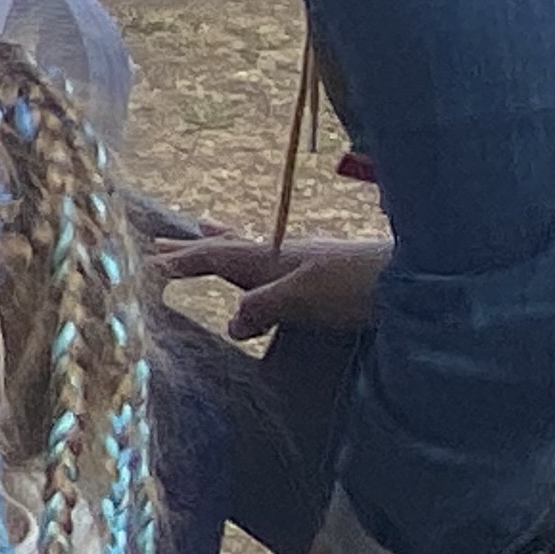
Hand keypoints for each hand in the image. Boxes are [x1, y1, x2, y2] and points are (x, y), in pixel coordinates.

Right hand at [163, 234, 390, 338]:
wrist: (411, 276)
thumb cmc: (355, 286)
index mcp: (266, 259)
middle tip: (154, 242)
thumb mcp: (303, 299)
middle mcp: (278, 254)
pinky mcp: (321, 270)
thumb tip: (230, 324)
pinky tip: (266, 263)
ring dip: (220, 242)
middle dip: (188, 247)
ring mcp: (301, 259)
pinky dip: (254, 255)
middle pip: (224, 247)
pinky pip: (271, 259)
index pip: (210, 257)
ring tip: (202, 229)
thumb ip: (264, 307)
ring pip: (248, 248)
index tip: (143, 265)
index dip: (176, 262)